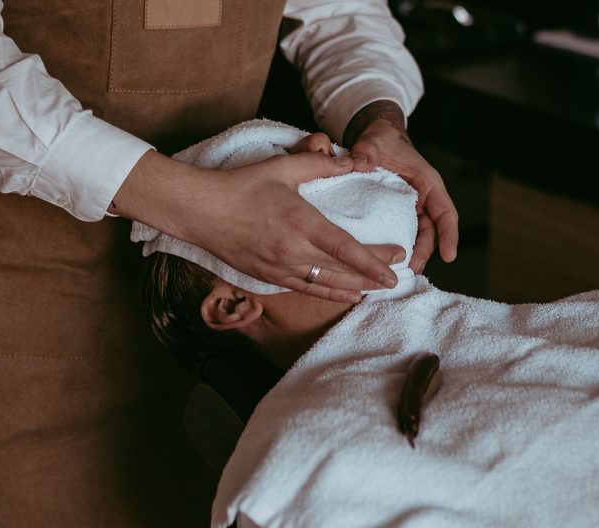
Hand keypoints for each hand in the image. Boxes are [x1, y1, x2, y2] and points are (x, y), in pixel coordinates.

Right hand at [112, 150, 404, 302]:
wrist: (199, 211)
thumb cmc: (240, 186)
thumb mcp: (282, 168)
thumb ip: (320, 164)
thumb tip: (352, 162)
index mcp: (300, 223)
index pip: (346, 249)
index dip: (374, 260)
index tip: (397, 263)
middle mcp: (293, 252)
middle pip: (343, 271)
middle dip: (373, 275)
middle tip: (398, 273)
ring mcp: (280, 268)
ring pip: (327, 286)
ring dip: (356, 289)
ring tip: (379, 288)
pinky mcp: (269, 277)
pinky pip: (307, 289)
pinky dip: (331, 294)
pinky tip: (348, 295)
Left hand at [344, 101, 458, 273]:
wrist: (375, 139)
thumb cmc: (381, 140)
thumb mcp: (373, 143)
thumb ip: (366, 153)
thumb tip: (356, 164)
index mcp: (427, 182)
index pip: (445, 211)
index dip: (449, 234)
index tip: (449, 256)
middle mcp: (424, 198)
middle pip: (432, 230)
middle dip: (426, 252)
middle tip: (413, 270)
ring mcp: (412, 207)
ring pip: (419, 235)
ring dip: (413, 254)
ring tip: (401, 272)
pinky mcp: (399, 213)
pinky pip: (403, 233)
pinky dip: (399, 247)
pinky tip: (387, 262)